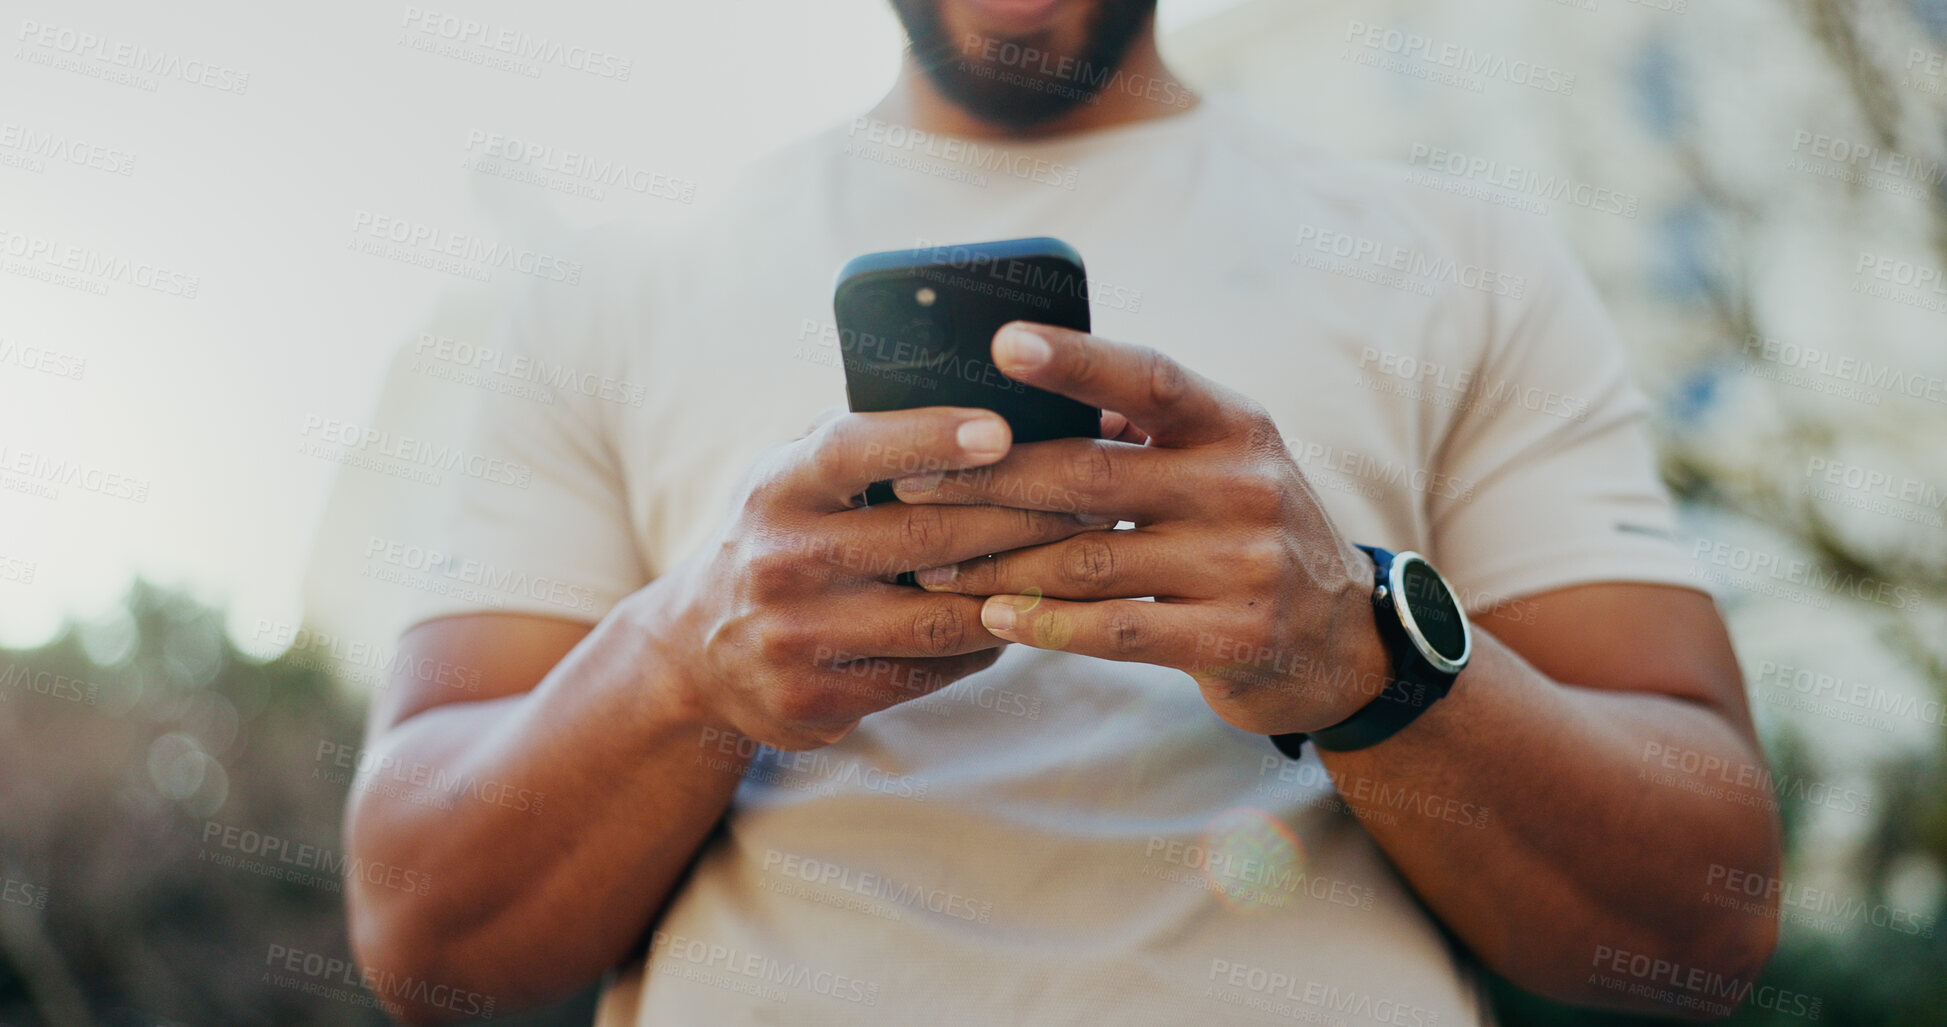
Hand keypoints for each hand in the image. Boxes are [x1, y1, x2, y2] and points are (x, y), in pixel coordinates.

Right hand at [653, 404, 1110, 750]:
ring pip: (940, 616)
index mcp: (776, 488)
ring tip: (1082, 560)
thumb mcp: (791, 476)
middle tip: (1096, 497)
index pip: (853, 451)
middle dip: (1022, 516)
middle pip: (923, 538)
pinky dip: (987, 641)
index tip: (1001, 429)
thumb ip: (864, 440)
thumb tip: (987, 394)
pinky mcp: (818, 699)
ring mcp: (797, 638)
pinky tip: (1026, 616)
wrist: (699, 653)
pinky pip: (931, 670)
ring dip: (1021, 588)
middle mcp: (780, 562)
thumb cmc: (781, 536)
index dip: (929, 438)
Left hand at [892, 323, 1390, 735]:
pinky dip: (1046, 623)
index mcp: (1234, 423)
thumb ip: (1139, 433)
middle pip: (1090, 476)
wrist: (1341, 643)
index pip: (1148, 378)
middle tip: (909, 489)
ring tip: (930, 568)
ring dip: (997, 565)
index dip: (1075, 360)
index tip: (1000, 343)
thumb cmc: (1245, 534)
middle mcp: (1245, 484)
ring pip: (1089, 559)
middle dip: (987, 482)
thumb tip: (1014, 394)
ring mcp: (1246, 564)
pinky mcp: (1235, 637)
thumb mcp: (1218, 464)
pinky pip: (1116, 629)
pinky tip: (995, 618)